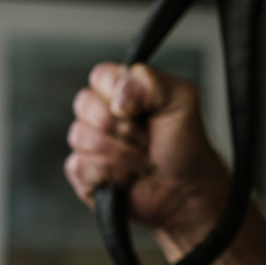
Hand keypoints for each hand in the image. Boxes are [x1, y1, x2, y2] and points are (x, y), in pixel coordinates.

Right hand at [65, 63, 229, 246]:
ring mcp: (89, 142)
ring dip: (122, 152)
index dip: (121, 94)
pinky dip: (112, 173)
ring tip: (141, 158)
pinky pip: (80, 165)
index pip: (100, 76)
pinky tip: (128, 175)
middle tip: (146, 137)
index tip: (143, 110)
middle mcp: (101, 112)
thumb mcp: (183, 100)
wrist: (185, 188)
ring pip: (81, 136)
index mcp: (122, 90)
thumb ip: (152, 81)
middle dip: (123, 127)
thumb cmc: (184, 145)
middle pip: (84, 104)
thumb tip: (119, 97)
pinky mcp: (82, 172)